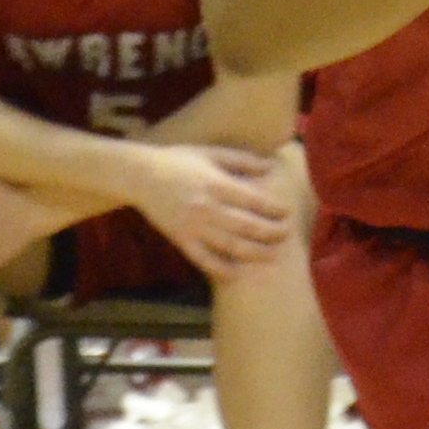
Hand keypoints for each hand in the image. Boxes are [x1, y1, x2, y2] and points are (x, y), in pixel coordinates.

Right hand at [129, 142, 296, 278]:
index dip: (273, 208)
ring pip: (230, 245)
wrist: (141, 176)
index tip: (287, 213)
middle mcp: (207, 207)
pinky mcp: (181, 239)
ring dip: (254, 253)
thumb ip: (242, 160)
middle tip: (287, 235)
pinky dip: (221, 269)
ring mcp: (193, 226)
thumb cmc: (178, 161)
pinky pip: (204, 259)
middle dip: (270, 232)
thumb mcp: (211, 153)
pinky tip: (238, 275)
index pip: (253, 200)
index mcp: (216, 183)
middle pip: (246, 225)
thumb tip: (270, 166)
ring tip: (272, 256)